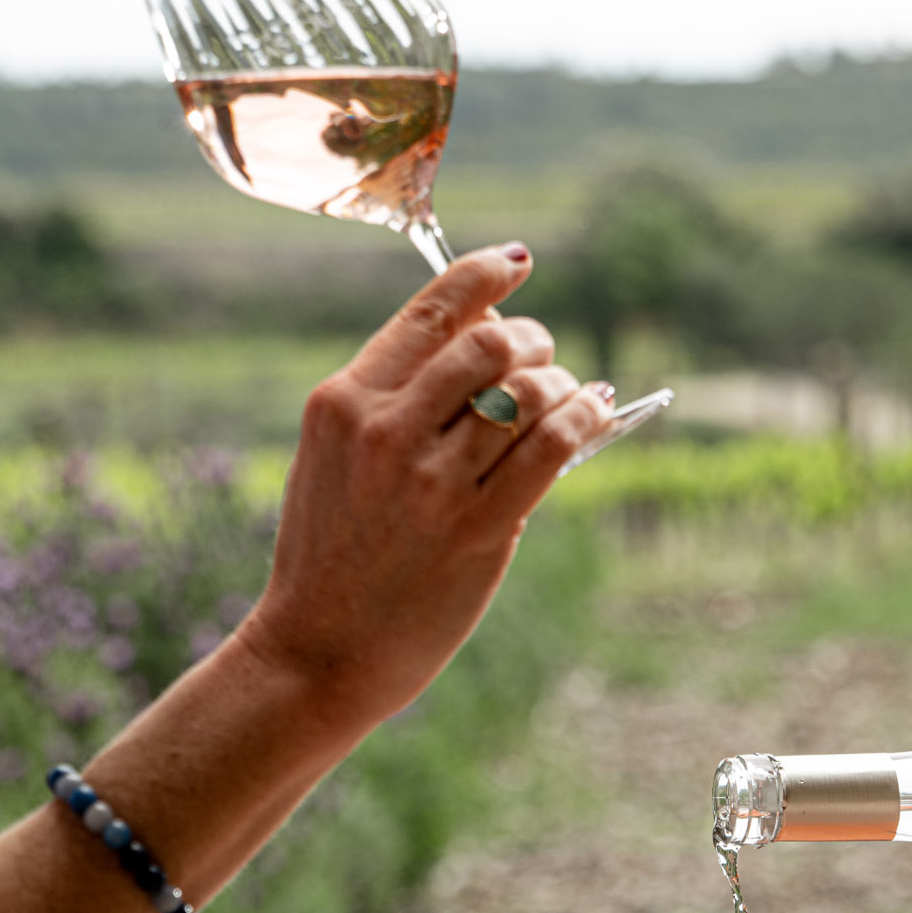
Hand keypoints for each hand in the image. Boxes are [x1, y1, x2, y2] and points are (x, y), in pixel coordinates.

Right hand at [240, 245, 612, 736]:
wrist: (319, 649)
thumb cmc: (332, 556)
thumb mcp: (334, 459)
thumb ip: (392, 403)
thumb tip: (483, 347)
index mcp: (344, 402)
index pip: (429, 313)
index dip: (482, 276)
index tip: (515, 263)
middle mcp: (386, 431)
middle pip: (489, 345)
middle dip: (531, 339)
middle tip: (542, 355)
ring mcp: (433, 481)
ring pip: (528, 391)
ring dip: (562, 383)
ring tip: (568, 395)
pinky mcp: (478, 528)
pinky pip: (552, 446)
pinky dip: (583, 416)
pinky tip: (592, 412)